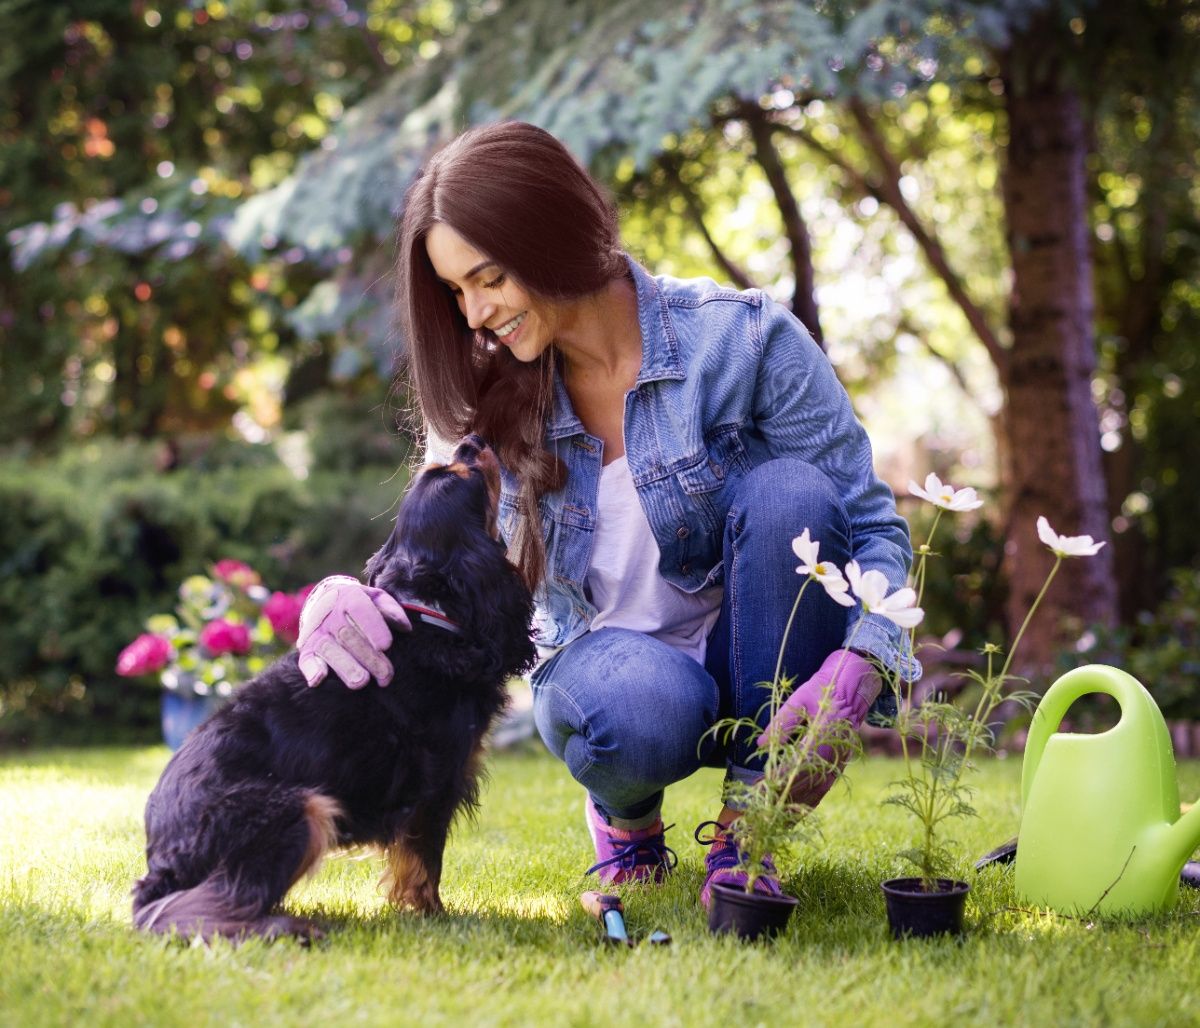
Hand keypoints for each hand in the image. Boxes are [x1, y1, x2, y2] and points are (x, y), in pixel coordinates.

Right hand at [296, 576, 410, 688]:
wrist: (326, 601)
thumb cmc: (361, 605)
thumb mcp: (377, 598)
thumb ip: (391, 610)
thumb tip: (404, 627)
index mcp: (350, 597)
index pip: (360, 610)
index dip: (373, 628)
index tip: (386, 646)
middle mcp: (330, 614)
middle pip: (348, 635)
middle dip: (368, 657)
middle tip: (385, 676)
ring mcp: (317, 632)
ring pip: (329, 649)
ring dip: (345, 667)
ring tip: (361, 682)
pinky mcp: (306, 648)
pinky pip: (305, 659)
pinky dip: (311, 669)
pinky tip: (319, 679)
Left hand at [757, 648, 881, 806]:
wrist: (853, 689)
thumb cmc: (823, 691)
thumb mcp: (799, 699)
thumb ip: (781, 723)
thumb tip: (762, 745)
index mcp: (821, 737)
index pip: (795, 766)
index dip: (777, 779)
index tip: (759, 789)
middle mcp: (832, 754)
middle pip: (804, 784)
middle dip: (781, 798)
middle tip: (759, 808)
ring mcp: (837, 763)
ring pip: (815, 792)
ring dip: (794, 806)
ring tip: (773, 817)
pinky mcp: (839, 767)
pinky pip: (823, 790)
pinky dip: (808, 803)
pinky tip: (794, 813)